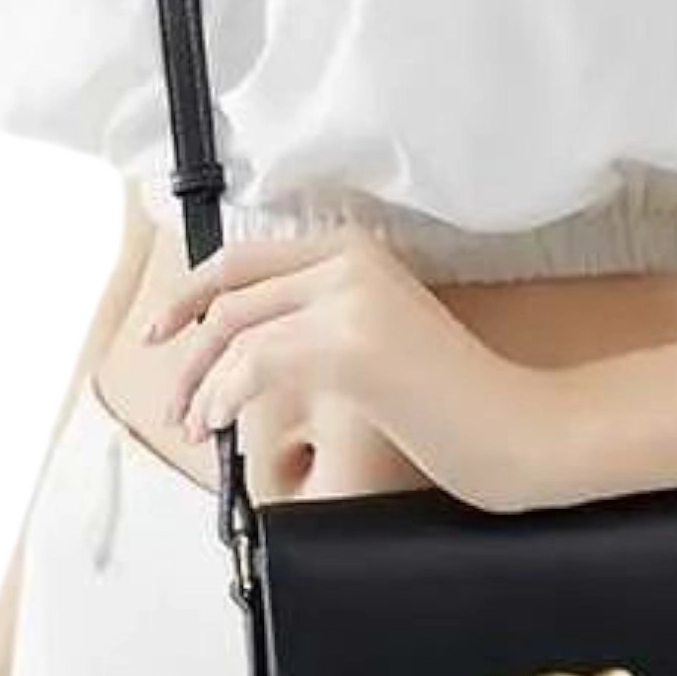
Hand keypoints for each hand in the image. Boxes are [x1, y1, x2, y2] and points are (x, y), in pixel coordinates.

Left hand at [142, 226, 561, 511]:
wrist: (512, 425)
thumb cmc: (452, 398)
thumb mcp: (379, 336)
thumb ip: (321, 321)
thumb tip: (244, 345)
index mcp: (357, 250)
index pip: (247, 257)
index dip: (192, 291)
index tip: (164, 329)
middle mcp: (350, 260)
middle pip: (231, 291)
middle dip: (184, 347)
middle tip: (172, 399)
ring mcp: (350, 296)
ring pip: (235, 329)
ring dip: (201, 382)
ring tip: (197, 425)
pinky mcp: (349, 342)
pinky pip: (255, 363)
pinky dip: (224, 395)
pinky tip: (222, 422)